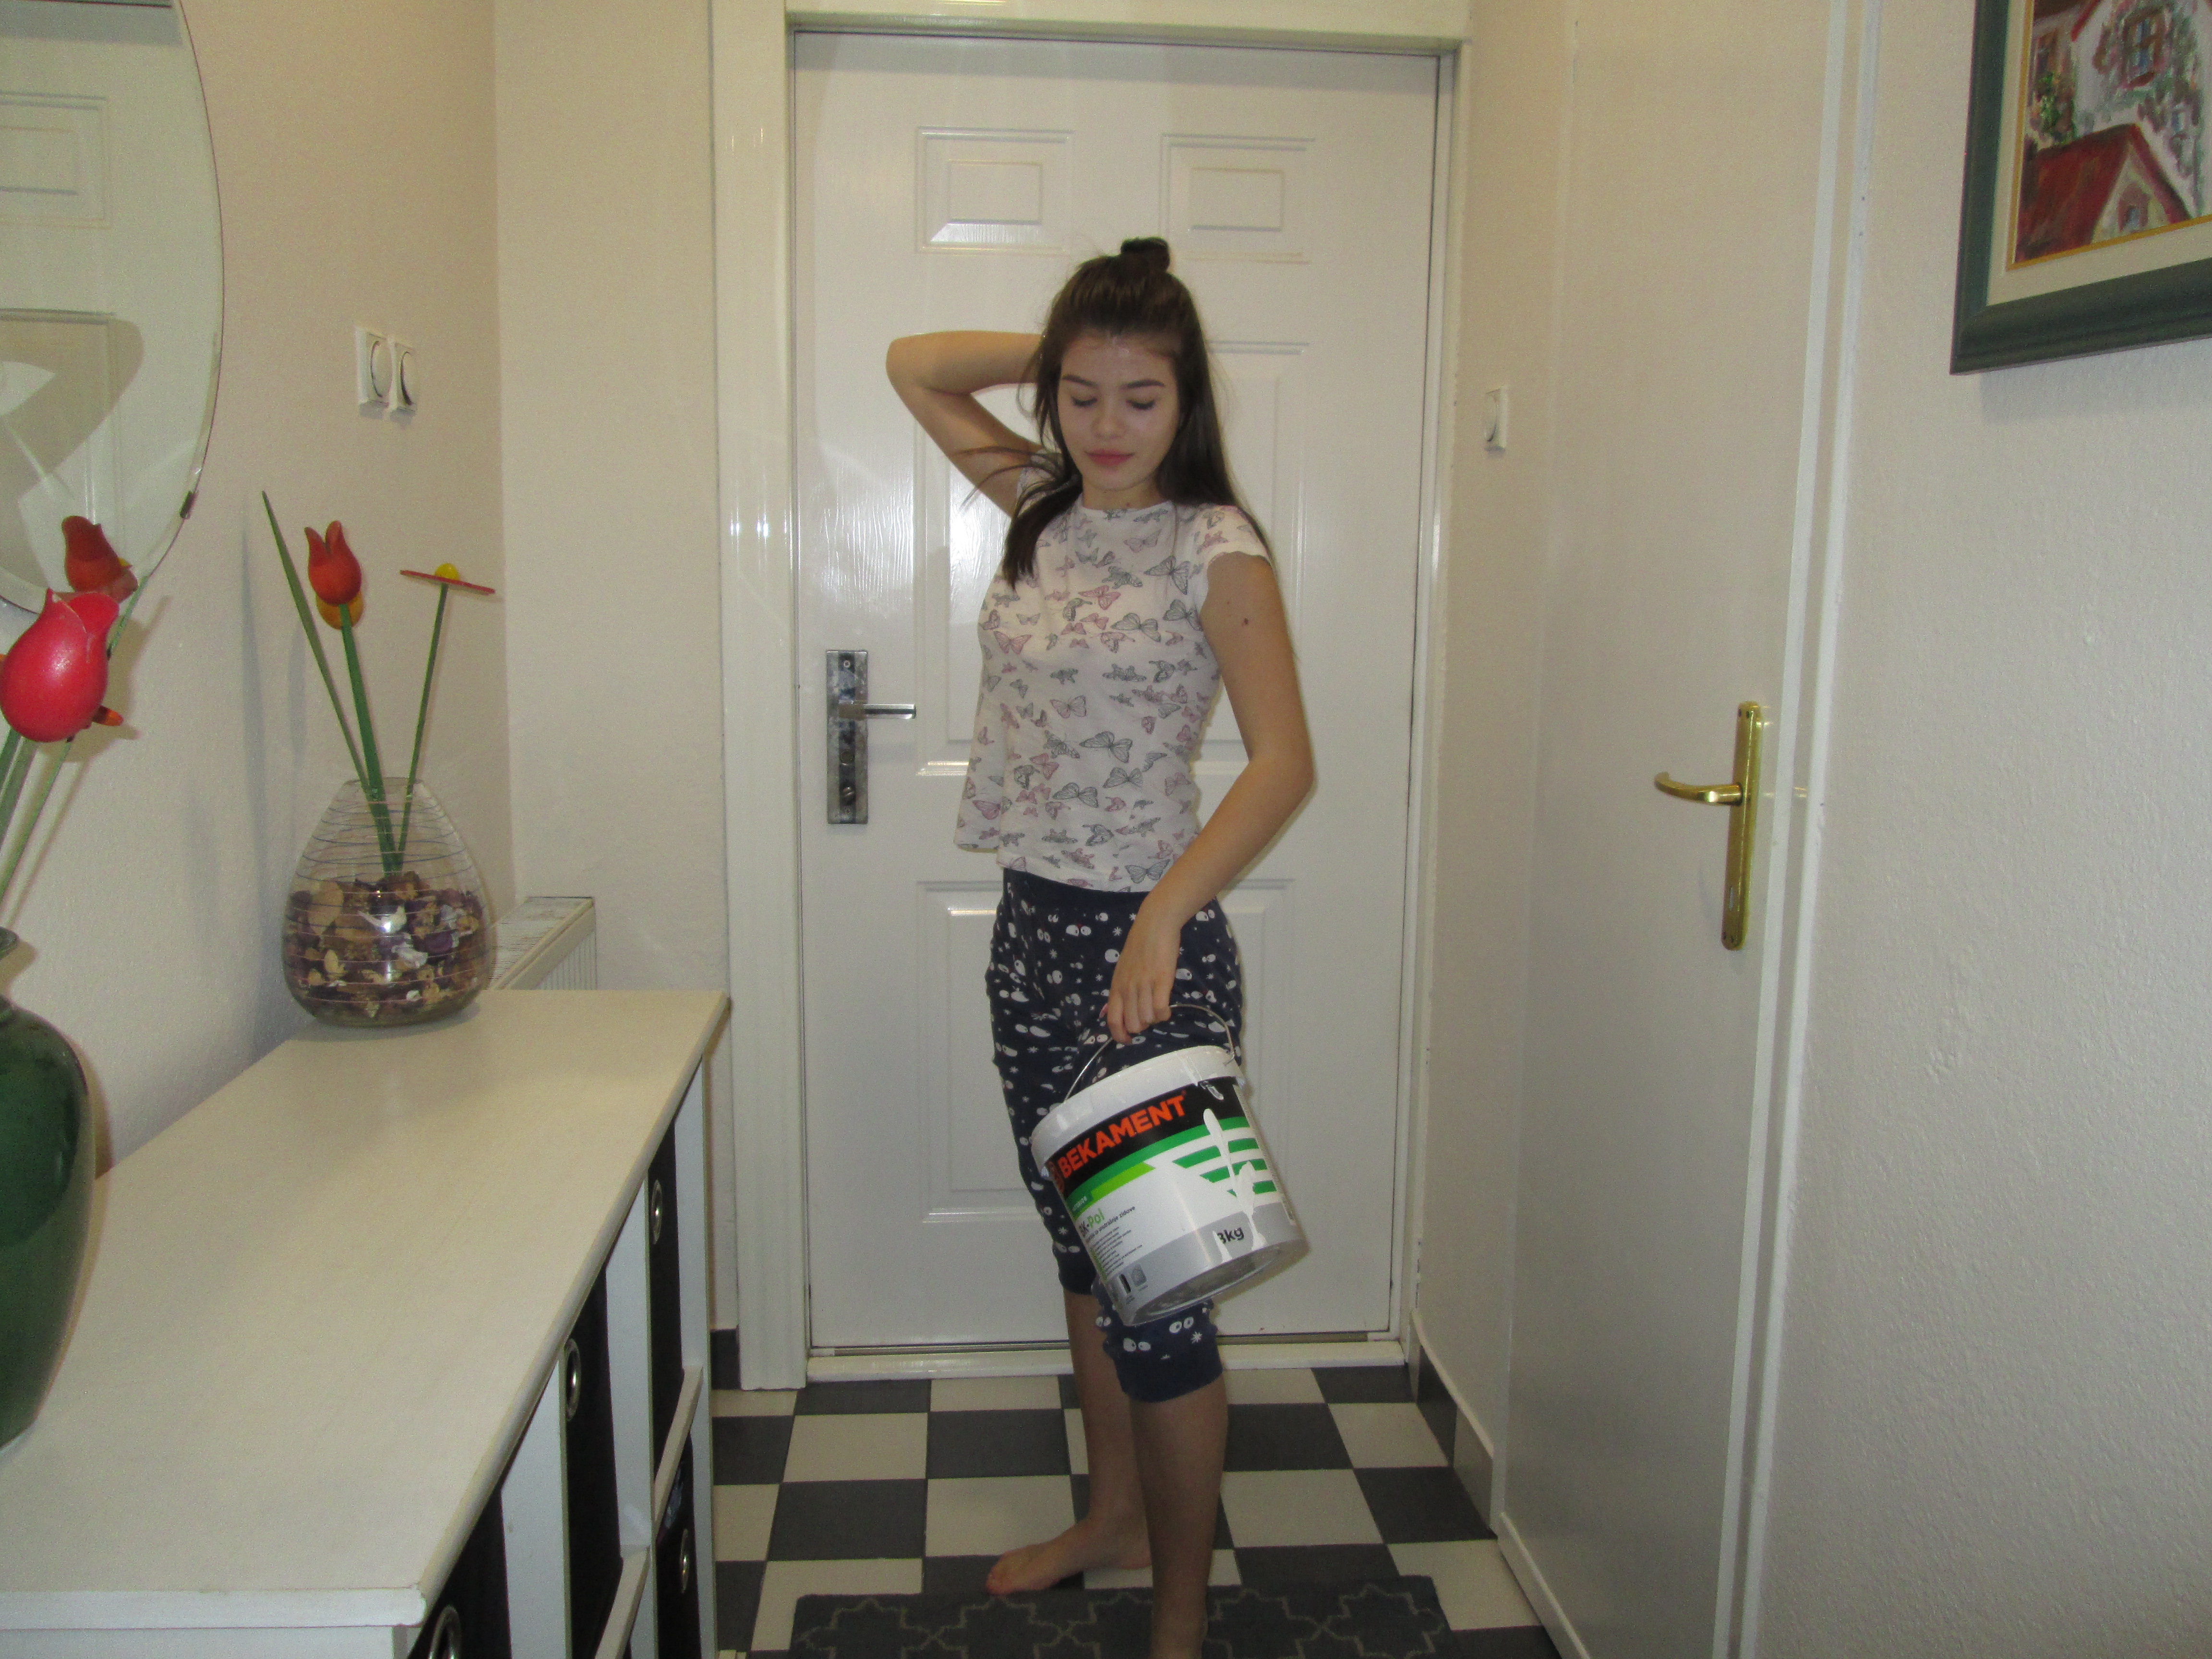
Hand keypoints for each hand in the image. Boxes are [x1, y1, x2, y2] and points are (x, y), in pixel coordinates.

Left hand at [1106, 909, 1181, 1042]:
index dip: (1120, 1035)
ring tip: (1160, 1007)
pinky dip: (1165, 1014)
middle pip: (1133, 1024)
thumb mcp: (1123, 969)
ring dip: (1155, 1019)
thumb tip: (1123, 1011)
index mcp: (1117, 987)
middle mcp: (1128, 989)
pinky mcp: (1161, 981)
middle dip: (1142, 1026)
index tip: (1129, 1040)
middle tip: (1150, 1014)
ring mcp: (1144, 985)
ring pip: (1147, 1020)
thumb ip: (1122, 989)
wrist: (1155, 924)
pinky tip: (1168, 1007)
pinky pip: (1161, 1011)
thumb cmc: (1141, 946)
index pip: (1113, 1020)